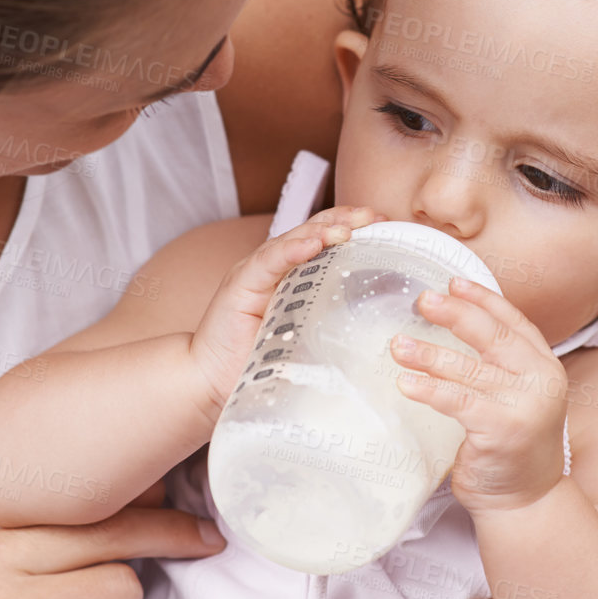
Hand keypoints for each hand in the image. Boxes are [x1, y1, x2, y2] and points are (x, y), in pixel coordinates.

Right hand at [186, 205, 385, 419]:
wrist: (212, 382)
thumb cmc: (260, 362)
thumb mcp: (306, 338)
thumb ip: (330, 323)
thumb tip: (377, 326)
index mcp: (293, 276)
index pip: (325, 242)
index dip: (353, 228)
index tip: (386, 224)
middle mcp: (275, 267)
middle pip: (313, 232)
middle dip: (345, 220)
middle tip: (375, 216)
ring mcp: (256, 272)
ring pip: (293, 240)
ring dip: (322, 231)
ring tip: (348, 228)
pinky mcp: (239, 284)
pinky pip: (269, 261)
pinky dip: (290, 250)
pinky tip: (312, 243)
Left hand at [390, 276, 568, 513]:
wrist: (525, 499)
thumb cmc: (510, 446)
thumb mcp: (515, 396)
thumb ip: (497, 365)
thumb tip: (453, 323)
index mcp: (544, 366)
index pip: (514, 322)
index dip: (483, 299)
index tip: (453, 282)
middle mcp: (541, 380)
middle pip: (493, 336)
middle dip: (455, 314)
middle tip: (423, 301)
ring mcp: (525, 405)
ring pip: (469, 369)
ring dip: (428, 353)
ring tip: (398, 345)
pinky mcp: (503, 428)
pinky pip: (458, 401)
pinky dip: (429, 389)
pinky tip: (406, 382)